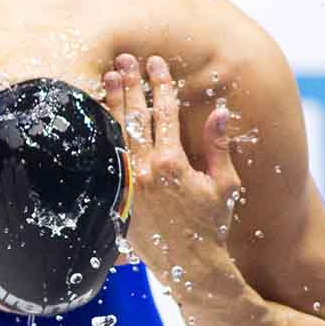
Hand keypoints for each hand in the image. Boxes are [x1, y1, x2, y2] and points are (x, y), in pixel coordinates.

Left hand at [103, 53, 242, 283]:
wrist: (190, 266)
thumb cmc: (211, 225)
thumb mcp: (224, 184)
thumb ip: (219, 146)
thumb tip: (220, 111)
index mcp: (173, 164)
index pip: (165, 113)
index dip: (161, 85)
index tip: (157, 64)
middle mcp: (146, 171)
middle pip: (135, 117)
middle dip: (131, 84)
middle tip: (126, 59)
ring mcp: (129, 184)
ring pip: (117, 134)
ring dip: (113, 103)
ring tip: (109, 77)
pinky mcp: (119, 197)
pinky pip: (109, 157)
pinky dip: (104, 133)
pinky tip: (100, 117)